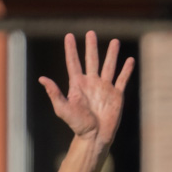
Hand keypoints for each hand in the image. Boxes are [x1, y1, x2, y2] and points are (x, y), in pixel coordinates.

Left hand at [40, 32, 134, 147]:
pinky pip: (122, 80)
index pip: (73, 63)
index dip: (70, 49)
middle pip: (92, 60)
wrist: (95, 137)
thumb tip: (42, 78)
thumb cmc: (78, 125)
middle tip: (91, 33)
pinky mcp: (116, 95)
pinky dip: (126, 70)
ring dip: (112, 54)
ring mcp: (105, 88)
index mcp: (78, 85)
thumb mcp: (63, 109)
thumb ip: (54, 93)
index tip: (69, 36)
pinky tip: (129, 60)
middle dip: (91, 46)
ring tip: (115, 41)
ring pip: (109, 66)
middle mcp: (91, 83)